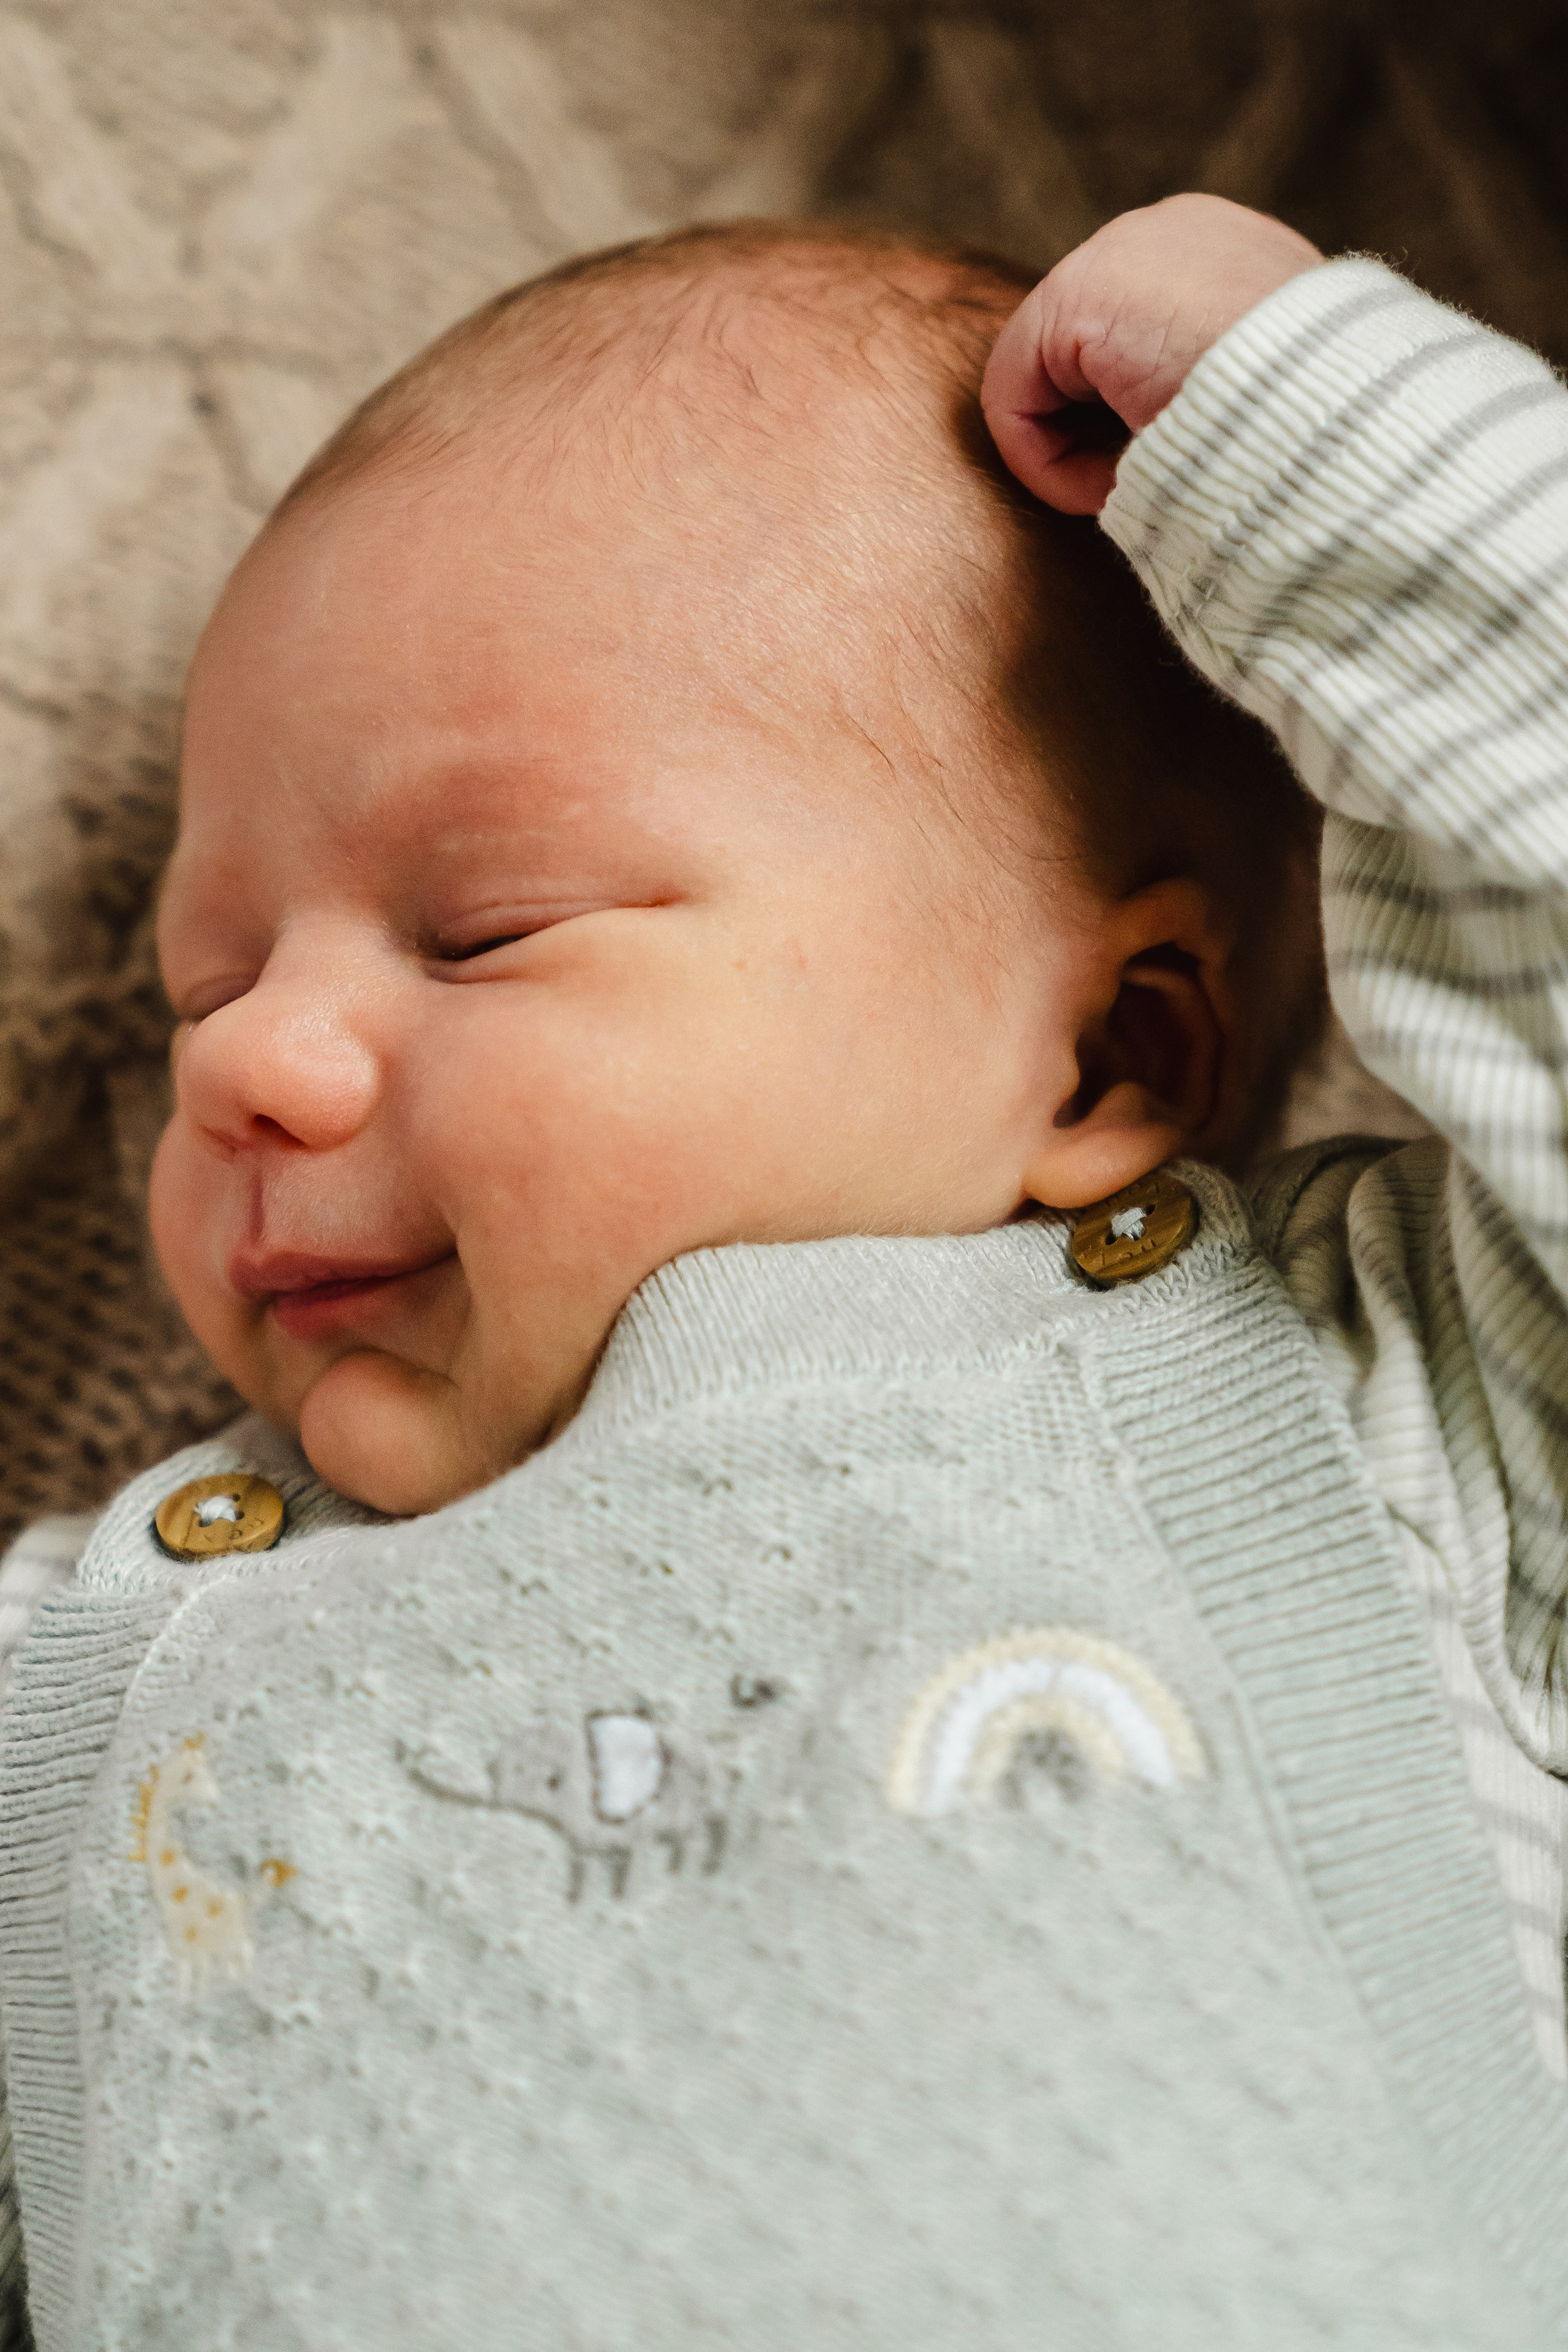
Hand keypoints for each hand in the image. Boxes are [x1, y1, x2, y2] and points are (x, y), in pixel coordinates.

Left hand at [982, 193, 1323, 514]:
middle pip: (1082, 360)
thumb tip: (1163, 442)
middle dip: (1101, 436)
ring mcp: (1119, 252)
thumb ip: (1218, 395)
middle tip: (1156, 487)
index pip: (1138, 341)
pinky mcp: (1073, 297)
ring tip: (1141, 486)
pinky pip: (1014, 399)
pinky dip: (1045, 464)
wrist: (1332, 407)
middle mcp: (1171, 236)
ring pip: (1046, 383)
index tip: (1182, 474)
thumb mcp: (1276, 399)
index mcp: (1230, 256)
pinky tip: (1103, 488)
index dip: (1138, 426)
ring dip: (1081, 457)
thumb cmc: (1316, 432)